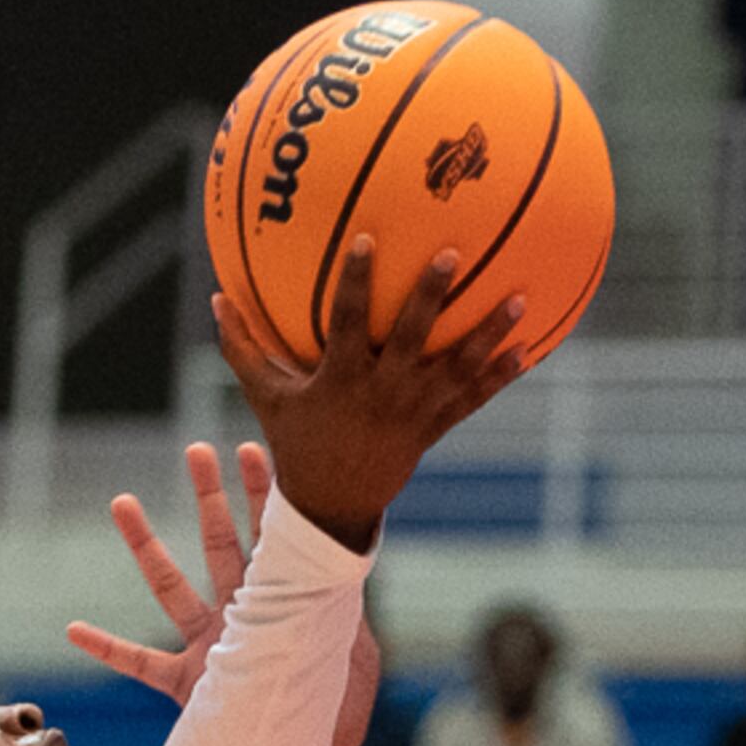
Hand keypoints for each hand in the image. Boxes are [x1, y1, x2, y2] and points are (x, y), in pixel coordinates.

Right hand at [66, 440, 385, 745]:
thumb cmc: (340, 711)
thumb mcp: (353, 654)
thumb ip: (340, 609)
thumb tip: (338, 566)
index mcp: (283, 604)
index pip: (272, 539)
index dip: (262, 495)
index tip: (252, 450)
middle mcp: (241, 615)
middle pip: (221, 544)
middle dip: (210, 497)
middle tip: (196, 451)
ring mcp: (209, 646)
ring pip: (170, 587)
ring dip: (145, 546)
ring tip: (122, 501)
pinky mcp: (186, 685)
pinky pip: (138, 663)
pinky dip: (107, 648)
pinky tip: (74, 629)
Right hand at [217, 241, 528, 549]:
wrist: (333, 506)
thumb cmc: (298, 442)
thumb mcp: (267, 397)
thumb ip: (243, 347)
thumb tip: (216, 296)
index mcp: (342, 379)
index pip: (349, 321)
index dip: (356, 281)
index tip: (367, 239)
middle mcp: (383, 393)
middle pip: (413, 337)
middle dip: (432, 296)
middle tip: (452, 254)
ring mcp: (414, 412)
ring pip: (457, 368)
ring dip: (490, 335)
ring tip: (520, 299)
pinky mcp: (435, 428)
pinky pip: (472, 400)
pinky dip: (500, 377)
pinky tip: (528, 351)